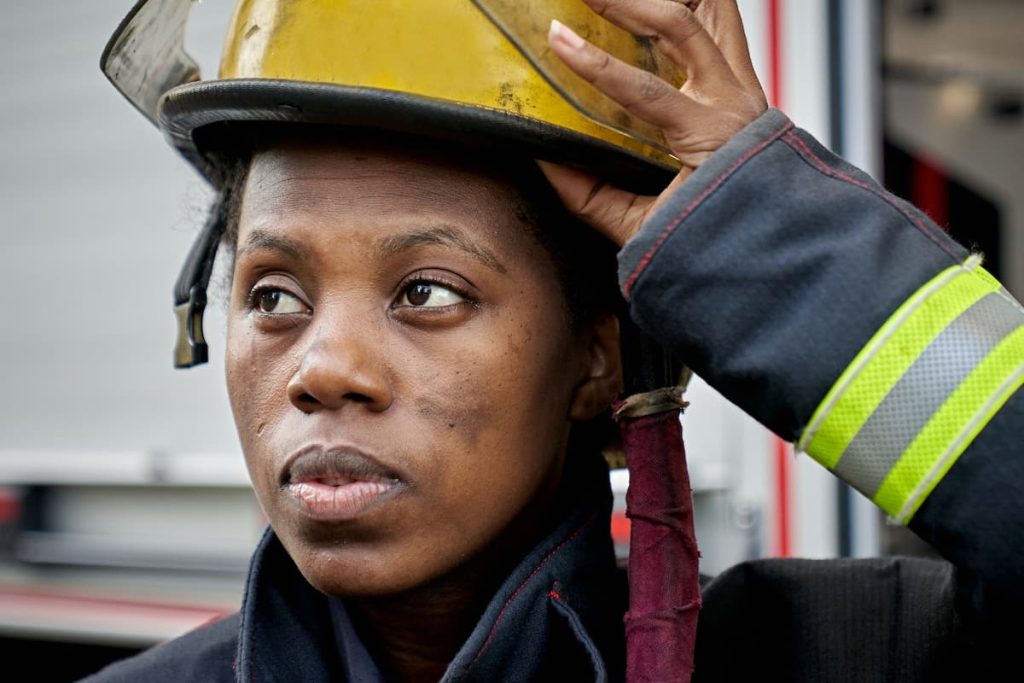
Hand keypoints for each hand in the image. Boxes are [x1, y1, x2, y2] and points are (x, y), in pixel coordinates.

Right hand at [541, 0, 767, 246]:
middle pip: (683, 26)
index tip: (557, 38)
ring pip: (713, 9)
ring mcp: (746, 84)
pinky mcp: (746, 78)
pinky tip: (654, 0)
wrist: (772, 243)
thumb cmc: (714, 236)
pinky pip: (722, 22)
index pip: (647, 90)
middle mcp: (736, 101)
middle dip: (627, 1)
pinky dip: (692, 3)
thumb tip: (548, 162)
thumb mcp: (645, 229)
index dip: (596, 64)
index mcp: (712, 138)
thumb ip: (593, 197)